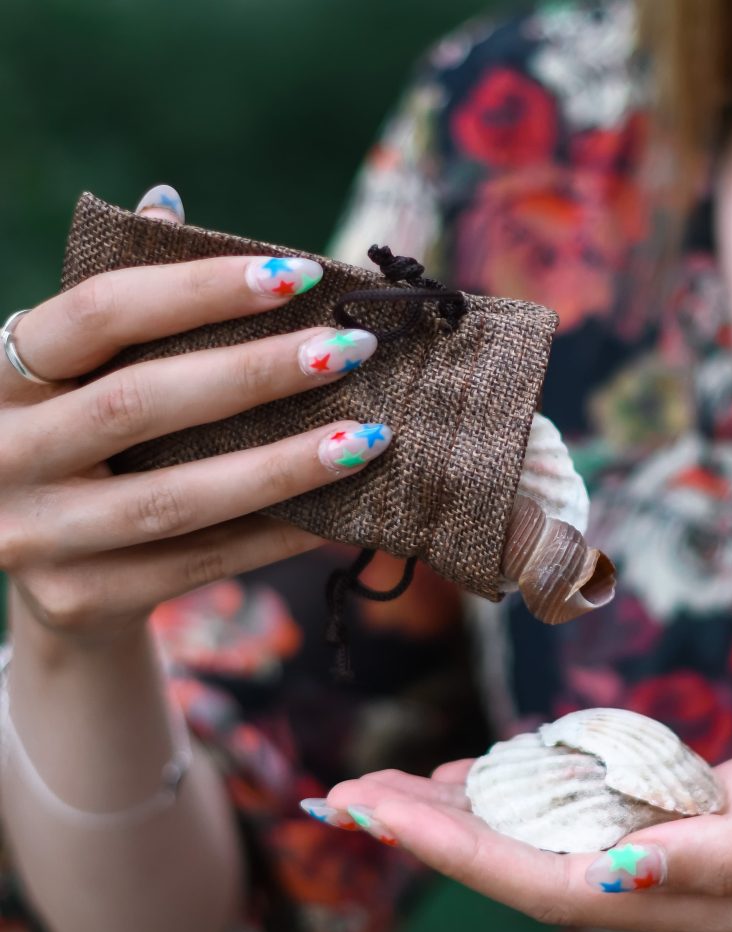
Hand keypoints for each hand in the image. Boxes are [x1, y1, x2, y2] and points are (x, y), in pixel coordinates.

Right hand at [1, 185, 387, 640]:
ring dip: (281, 468)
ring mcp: (33, 535)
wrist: (48, 572)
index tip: (302, 277)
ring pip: (175, 500)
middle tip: (352, 353)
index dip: (200, 289)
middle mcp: (0, 452)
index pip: (98, 313)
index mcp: (0, 374)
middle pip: (139, 404)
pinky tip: (338, 518)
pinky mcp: (77, 599)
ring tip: (367, 440)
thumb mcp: (79, 373)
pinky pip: (197, 565)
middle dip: (256, 375)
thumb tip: (167, 203)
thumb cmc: (83, 443)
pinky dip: (273, 539)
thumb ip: (121, 305)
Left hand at [321, 714, 731, 931]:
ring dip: (464, 816)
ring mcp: (672, 857)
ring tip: (389, 788)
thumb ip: (722, 858)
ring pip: (545, 841)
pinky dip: (527, 793)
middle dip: (430, 835)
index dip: (454, 851)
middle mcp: (667, 889)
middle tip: (345, 796)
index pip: (544, 882)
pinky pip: (586, 812)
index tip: (376, 815)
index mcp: (693, 900)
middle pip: (524, 867)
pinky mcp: (685, 819)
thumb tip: (617, 873)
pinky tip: (486, 774)